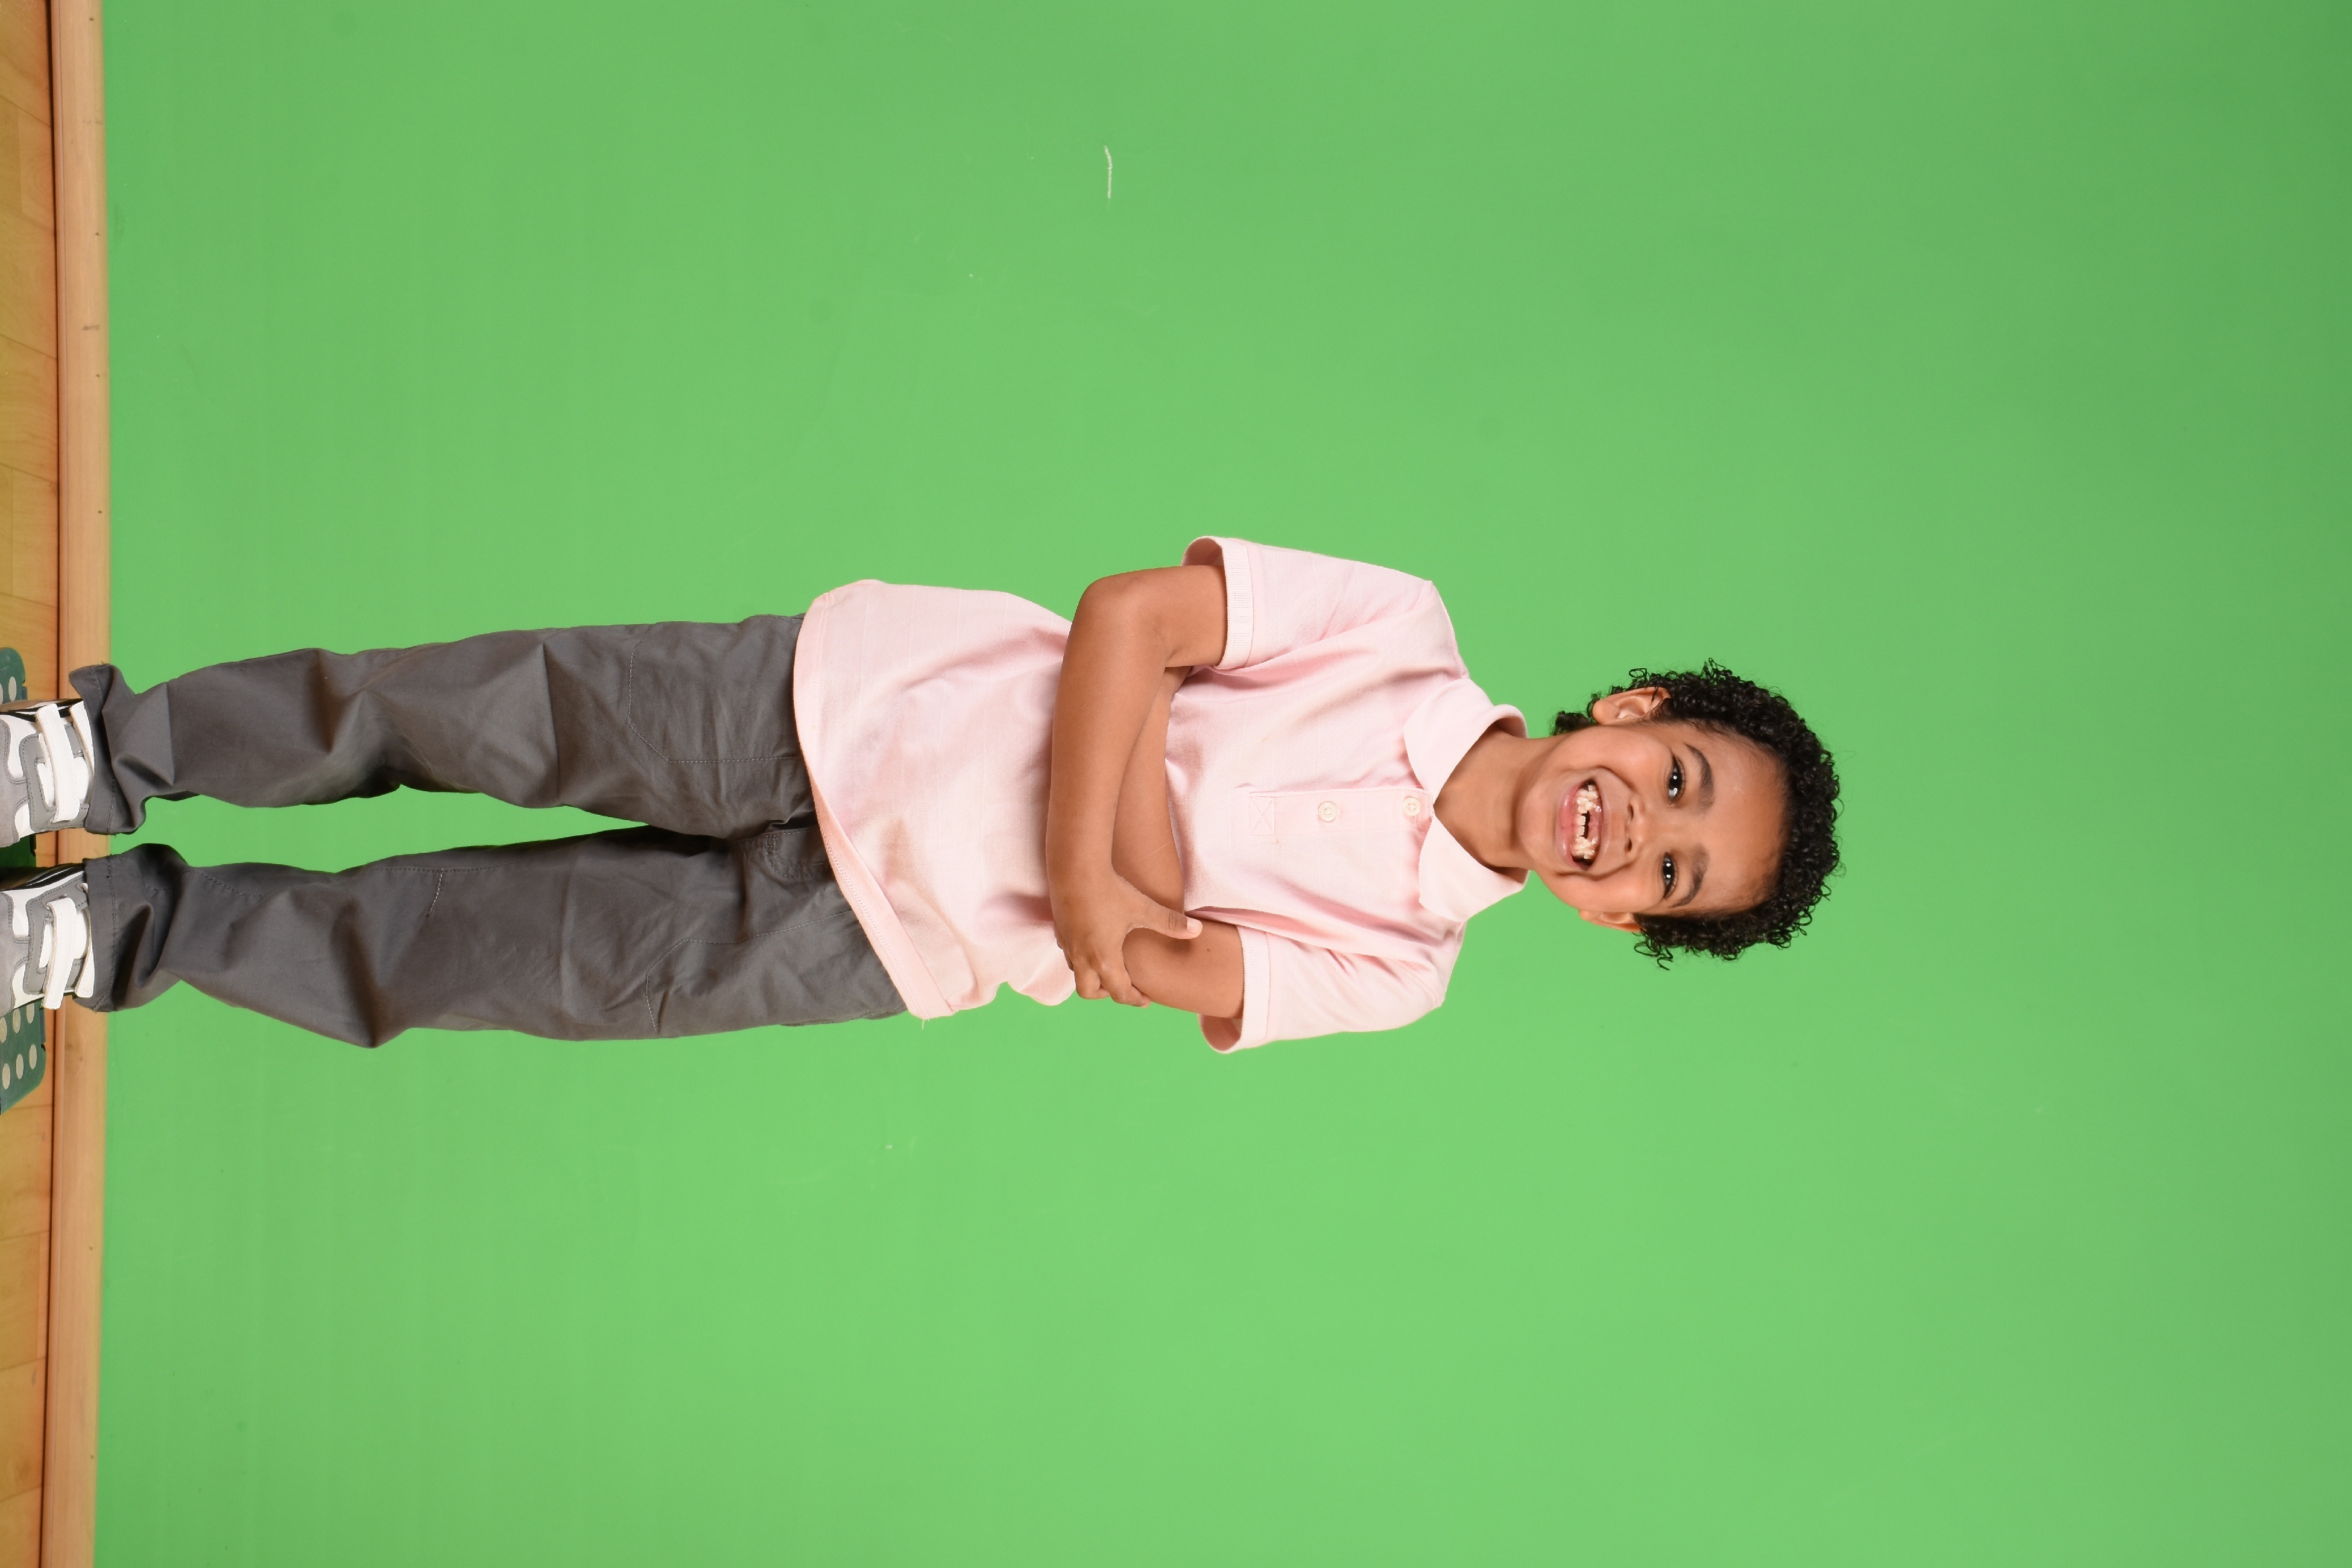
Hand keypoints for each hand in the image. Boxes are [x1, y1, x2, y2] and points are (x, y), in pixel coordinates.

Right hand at [1051, 870, 1200, 1006]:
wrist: (1075, 867)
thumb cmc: (1110, 890)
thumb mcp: (1143, 908)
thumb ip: (1171, 922)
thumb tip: (1198, 930)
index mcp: (1104, 958)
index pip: (1119, 993)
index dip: (1135, 1000)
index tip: (1146, 1000)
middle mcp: (1082, 957)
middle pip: (1089, 993)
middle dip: (1107, 994)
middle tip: (1124, 987)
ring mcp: (1068, 945)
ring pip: (1077, 973)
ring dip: (1093, 976)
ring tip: (1111, 966)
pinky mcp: (1060, 931)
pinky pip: (1070, 955)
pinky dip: (1082, 958)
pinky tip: (1094, 943)